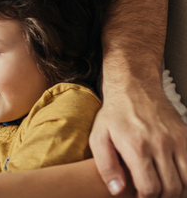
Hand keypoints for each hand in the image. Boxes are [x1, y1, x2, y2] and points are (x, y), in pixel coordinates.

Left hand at [90, 80, 186, 197]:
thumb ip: (106, 166)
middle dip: (161, 197)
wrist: (135, 88)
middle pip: (172, 188)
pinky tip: (175, 179)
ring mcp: (177, 140)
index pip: (150, 188)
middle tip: (151, 194)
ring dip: (178, 191)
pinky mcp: (186, 136)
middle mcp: (161, 145)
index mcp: (137, 147)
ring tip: (163, 190)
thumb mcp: (99, 138)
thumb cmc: (114, 116)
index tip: (139, 196)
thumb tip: (117, 191)